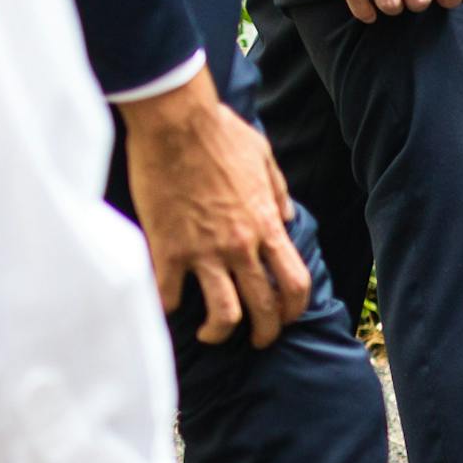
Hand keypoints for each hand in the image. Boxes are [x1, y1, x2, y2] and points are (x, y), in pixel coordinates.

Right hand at [117, 74, 308, 347]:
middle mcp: (242, 245)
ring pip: (224, 313)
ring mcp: (205, 250)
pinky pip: (171, 294)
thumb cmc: (218, 132)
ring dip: (220, 332)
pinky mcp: (169, 247)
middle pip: (265, 307)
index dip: (295, 309)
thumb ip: (279, 191)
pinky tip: (167, 308)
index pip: (295, 283)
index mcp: (267, 225)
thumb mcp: (263, 157)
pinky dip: (169, 308)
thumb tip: (288, 216)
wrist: (175, 121)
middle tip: (257, 341)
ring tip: (211, 334)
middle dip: (265, 333)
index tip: (286, 318)